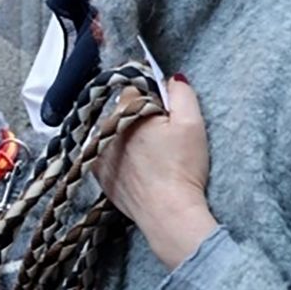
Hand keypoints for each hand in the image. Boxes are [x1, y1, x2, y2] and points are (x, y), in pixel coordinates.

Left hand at [92, 75, 218, 268]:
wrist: (168, 212)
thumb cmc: (181, 168)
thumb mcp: (192, 123)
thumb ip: (181, 93)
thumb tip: (172, 77)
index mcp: (127, 112)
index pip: (134, 90)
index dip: (152, 99)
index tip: (164, 114)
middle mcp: (106, 130)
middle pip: (122, 112)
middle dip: (139, 118)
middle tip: (161, 138)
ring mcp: (99, 154)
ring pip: (113, 133)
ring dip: (126, 137)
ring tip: (150, 155)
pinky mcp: (99, 175)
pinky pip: (106, 155)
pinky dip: (118, 157)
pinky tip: (138, 167)